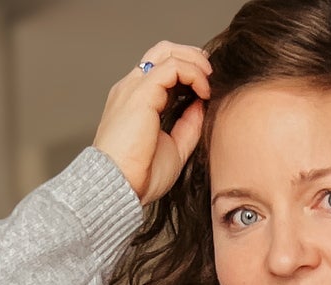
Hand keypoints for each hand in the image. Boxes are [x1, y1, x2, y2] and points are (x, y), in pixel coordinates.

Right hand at [93, 39, 210, 204]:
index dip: (186, 70)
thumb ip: (188, 125)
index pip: (160, 70)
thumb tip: (202, 105)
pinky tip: (204, 92)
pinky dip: (193, 73)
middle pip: (162, 51)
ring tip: (209, 81)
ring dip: (194, 61)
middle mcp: (131, 88)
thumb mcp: (173, 148)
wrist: (119, 188)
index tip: (205, 84)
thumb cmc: (139, 177)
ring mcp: (134, 87)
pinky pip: (172, 67)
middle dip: (191, 56)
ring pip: (167, 52)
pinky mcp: (142, 93)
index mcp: (135, 102)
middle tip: (210, 73)